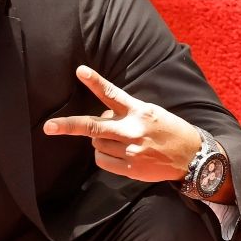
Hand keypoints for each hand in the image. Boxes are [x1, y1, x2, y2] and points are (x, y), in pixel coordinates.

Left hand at [43, 65, 202, 183]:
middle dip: (68, 126)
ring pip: (96, 144)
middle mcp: (132, 130)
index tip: (79, 71)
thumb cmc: (170, 130)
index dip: (95, 82)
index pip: (113, 94)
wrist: (192, 157)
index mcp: (139, 111)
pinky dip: (103, 156)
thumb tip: (103, 117)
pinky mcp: (130, 169)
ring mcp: (130, 151)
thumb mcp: (152, 113)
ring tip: (118, 139)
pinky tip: (118, 153)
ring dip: (99, 140)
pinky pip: (102, 161)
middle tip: (48, 127)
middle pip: (93, 127)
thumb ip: (126, 112)